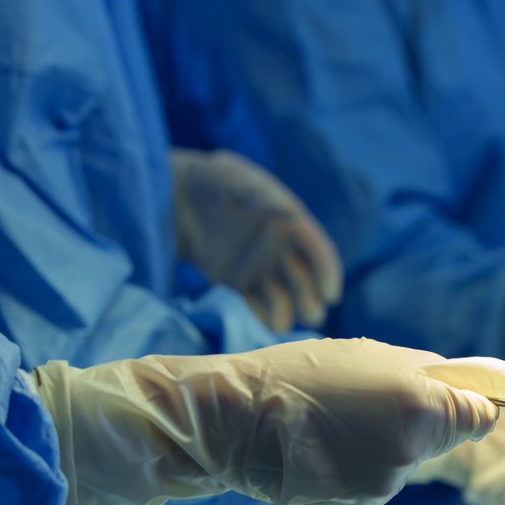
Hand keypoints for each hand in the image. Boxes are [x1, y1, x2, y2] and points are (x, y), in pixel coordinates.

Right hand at [31, 339, 504, 504]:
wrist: (232, 418)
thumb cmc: (302, 374)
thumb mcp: (375, 355)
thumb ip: (439, 374)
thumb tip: (500, 383)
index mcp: (420, 406)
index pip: (481, 417)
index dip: (467, 405)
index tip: (448, 397)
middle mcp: (408, 452)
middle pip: (442, 441)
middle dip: (418, 425)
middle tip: (366, 402)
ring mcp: (382, 486)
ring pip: (406, 465)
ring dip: (384, 449)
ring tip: (334, 425)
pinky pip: (375, 485)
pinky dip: (357, 471)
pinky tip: (321, 451)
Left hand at [171, 148, 342, 330]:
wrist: (173, 197)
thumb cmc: (208, 180)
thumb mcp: (233, 176)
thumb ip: (262, 194)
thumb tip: (293, 213)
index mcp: (290, 224)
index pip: (318, 251)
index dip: (328, 273)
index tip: (331, 296)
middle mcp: (281, 250)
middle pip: (304, 281)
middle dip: (311, 300)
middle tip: (310, 318)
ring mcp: (260, 270)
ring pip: (282, 298)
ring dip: (286, 314)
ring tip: (277, 327)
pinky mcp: (237, 285)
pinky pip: (253, 306)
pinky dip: (258, 319)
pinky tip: (256, 328)